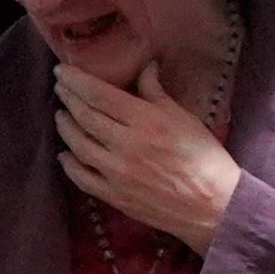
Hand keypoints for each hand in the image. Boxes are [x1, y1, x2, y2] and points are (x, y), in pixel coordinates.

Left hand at [52, 56, 246, 249]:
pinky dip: (69, 164)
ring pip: (78, 144)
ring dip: (65, 127)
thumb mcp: (184, 118)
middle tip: (61, 88)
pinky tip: (65, 154)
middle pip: (84, 116)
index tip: (62, 72)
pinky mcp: (114, 196)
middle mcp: (125, 144)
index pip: (98, 95)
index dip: (76, 81)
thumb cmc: (205, 159)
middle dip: (68, 98)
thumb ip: (156, 92)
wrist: (213, 206)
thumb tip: (145, 67)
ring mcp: (116, 173)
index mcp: (144, 121)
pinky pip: (81, 177)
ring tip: (62, 116)